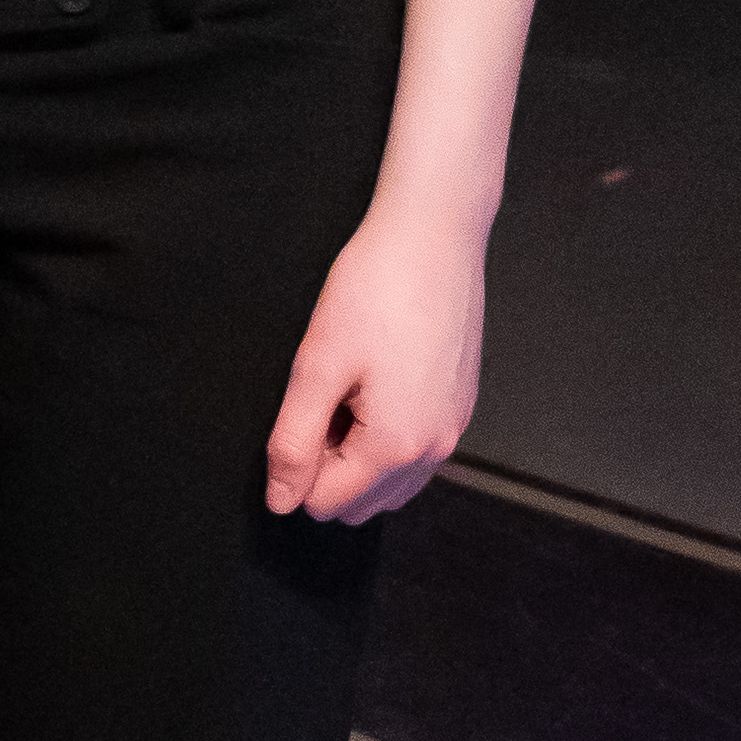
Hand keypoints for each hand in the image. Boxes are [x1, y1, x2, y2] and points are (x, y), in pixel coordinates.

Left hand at [264, 204, 483, 525]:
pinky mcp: (460, 406)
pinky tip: (374, 383)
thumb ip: (293, 441)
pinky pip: (416, 453)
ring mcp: (454, 429)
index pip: (327, 503)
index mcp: (397, 446)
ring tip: (347, 391)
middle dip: (328, 466)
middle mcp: (435, 449)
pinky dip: (386, 437)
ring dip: (357, 454)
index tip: (299, 412)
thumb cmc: (375, 289)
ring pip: (391, 483)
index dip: (297, 466)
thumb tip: (280, 500)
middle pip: (361, 502)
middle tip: (321, 401)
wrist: (433, 236)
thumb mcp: (316, 366)